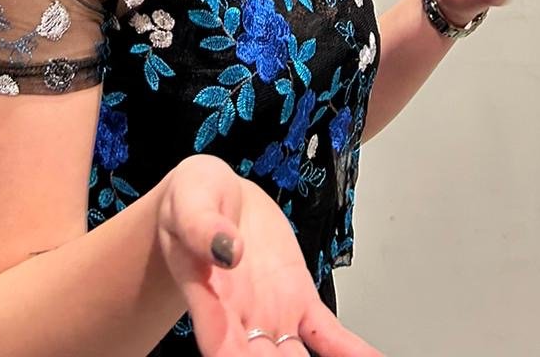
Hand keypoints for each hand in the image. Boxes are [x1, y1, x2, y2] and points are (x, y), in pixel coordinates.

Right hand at [158, 155, 382, 356]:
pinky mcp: (300, 299)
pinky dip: (351, 352)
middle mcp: (241, 319)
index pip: (222, 349)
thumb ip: (203, 227)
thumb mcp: (188, 202)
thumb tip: (229, 250)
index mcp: (210, 301)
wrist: (218, 197)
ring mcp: (274, 313)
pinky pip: (328, 335)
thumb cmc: (192, 203)